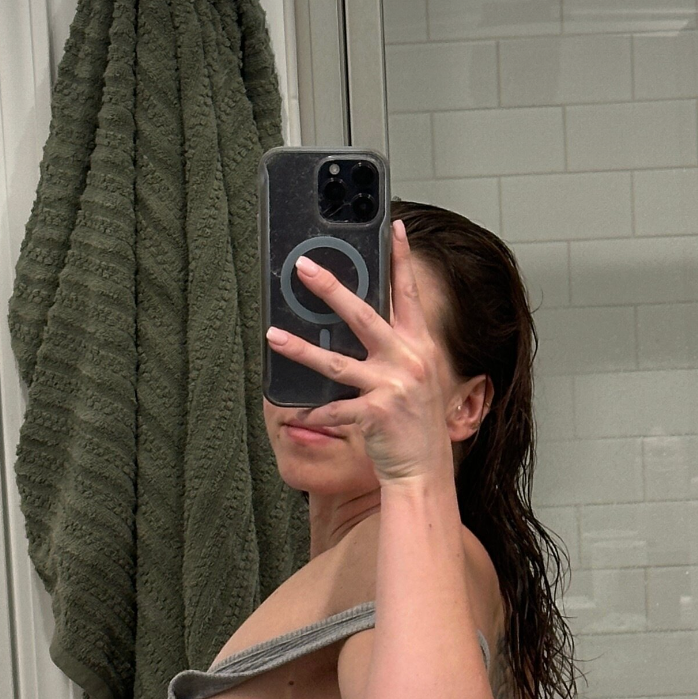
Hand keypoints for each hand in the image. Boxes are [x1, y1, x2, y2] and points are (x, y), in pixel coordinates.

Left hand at [266, 218, 451, 483]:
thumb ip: (396, 351)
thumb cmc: (415, 426)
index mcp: (420, 348)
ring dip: (300, 348)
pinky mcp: (375, 415)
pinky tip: (294, 414)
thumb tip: (363, 326)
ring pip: (335, 362)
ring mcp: (392, 387)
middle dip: (331, 288)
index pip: (409, 295)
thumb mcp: (416, 380)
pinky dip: (311, 413)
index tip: (395, 227)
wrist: (425, 471)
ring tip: (273, 334)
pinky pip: (333, 410)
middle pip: (363, 315)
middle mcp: (409, 361)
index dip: (402, 260)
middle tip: (304, 267)